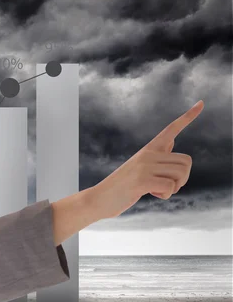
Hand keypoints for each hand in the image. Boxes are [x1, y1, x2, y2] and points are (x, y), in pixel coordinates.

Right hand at [90, 100, 203, 218]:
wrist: (98, 198)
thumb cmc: (120, 186)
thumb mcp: (138, 166)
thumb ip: (157, 154)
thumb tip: (171, 141)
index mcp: (148, 149)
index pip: (171, 129)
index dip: (188, 116)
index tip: (202, 103)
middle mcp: (148, 154)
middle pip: (186, 162)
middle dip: (183, 178)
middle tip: (167, 186)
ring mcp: (144, 167)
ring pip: (181, 174)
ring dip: (174, 188)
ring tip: (157, 190)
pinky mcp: (142, 181)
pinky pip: (169, 186)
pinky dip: (165, 194)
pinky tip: (151, 194)